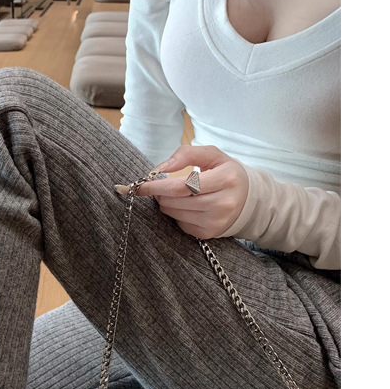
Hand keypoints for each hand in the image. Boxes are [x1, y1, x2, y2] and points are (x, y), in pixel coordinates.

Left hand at [129, 146, 248, 238]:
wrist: (249, 200)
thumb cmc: (226, 173)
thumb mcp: (213, 155)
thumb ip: (186, 154)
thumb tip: (161, 168)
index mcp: (226, 179)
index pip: (182, 186)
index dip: (157, 186)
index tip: (140, 184)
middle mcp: (223, 203)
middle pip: (176, 201)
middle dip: (160, 193)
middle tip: (159, 187)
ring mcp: (216, 221)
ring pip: (174, 213)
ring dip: (166, 203)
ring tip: (175, 195)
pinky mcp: (208, 233)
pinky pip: (180, 224)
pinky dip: (176, 214)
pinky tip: (186, 206)